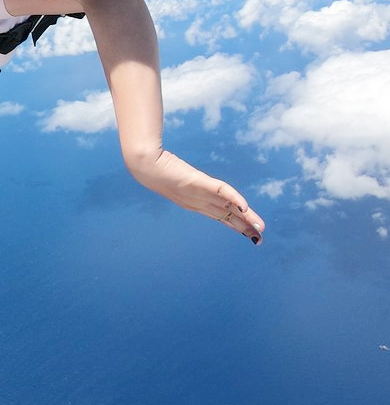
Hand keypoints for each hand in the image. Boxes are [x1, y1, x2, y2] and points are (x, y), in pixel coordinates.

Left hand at [138, 154, 266, 243]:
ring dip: (244, 218)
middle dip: (244, 227)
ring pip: (225, 207)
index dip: (236, 225)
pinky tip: (244, 207)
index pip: (221, 217)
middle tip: (259, 240)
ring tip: (259, 229)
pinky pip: (219, 190)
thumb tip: (191, 181)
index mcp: (194, 204)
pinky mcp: (196, 181)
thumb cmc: (156, 168)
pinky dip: (233, 198)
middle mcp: (198, 202)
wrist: (143, 164)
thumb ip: (187, 182)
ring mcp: (197, 193)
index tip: (252, 234)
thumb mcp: (176, 178)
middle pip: (226, 217)